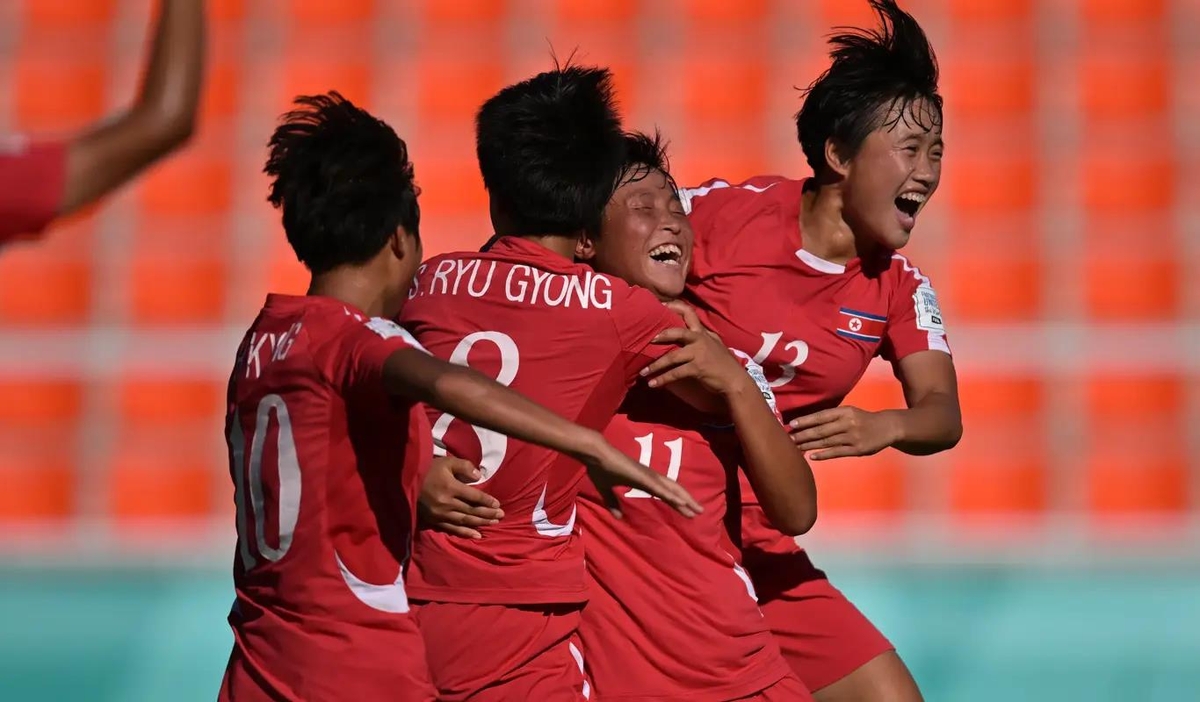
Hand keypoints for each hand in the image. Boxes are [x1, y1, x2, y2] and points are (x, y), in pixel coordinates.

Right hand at [418, 457, 503, 538]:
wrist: (405, 480)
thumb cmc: (428, 468)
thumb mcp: (447, 461)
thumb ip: (465, 467)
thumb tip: (478, 477)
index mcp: (451, 487)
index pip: (474, 496)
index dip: (487, 501)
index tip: (498, 504)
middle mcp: (447, 503)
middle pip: (472, 510)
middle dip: (488, 513)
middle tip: (501, 516)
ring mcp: (440, 514)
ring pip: (465, 521)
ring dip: (480, 523)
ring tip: (493, 523)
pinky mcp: (434, 520)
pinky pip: (452, 528)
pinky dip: (465, 533)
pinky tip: (476, 535)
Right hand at [578, 434, 702, 519]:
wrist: (595, 453)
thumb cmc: (600, 468)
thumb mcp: (606, 489)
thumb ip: (612, 502)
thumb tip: (618, 517)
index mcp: (643, 480)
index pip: (664, 493)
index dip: (676, 502)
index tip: (687, 512)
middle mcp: (649, 477)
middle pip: (673, 490)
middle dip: (686, 501)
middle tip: (700, 511)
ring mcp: (647, 475)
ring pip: (670, 489)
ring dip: (684, 499)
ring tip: (697, 509)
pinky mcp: (642, 476)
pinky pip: (659, 488)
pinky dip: (670, 495)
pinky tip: (680, 502)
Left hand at [640, 301, 752, 397]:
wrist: (735, 380)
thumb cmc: (723, 363)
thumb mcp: (715, 344)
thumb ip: (702, 336)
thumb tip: (687, 331)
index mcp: (703, 332)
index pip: (689, 313)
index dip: (675, 307)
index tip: (661, 305)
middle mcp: (700, 339)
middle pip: (678, 332)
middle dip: (662, 335)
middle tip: (649, 339)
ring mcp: (698, 353)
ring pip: (672, 356)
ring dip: (656, 365)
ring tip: (643, 372)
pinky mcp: (697, 368)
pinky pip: (675, 373)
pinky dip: (662, 379)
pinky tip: (653, 384)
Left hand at [788, 407, 901, 459]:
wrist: (887, 427)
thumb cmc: (863, 419)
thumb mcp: (849, 412)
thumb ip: (832, 416)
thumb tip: (808, 422)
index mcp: (844, 412)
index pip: (821, 416)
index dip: (806, 421)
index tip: (792, 424)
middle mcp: (848, 423)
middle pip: (821, 430)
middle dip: (804, 435)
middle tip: (789, 438)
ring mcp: (852, 437)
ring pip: (827, 442)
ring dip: (810, 445)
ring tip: (796, 448)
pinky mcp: (857, 450)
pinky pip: (837, 452)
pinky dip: (824, 455)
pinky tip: (812, 456)